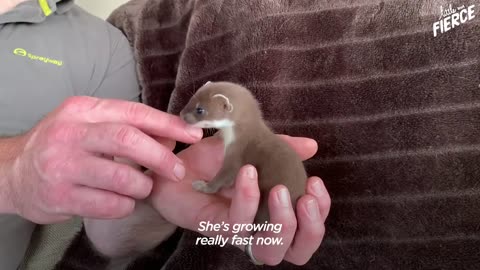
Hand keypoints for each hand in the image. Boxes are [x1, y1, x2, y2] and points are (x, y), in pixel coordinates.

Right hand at [4, 96, 201, 223]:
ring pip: (121, 177)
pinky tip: (123, 202)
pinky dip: (125, 205)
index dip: (168, 124)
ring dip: (142, 186)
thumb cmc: (62, 146)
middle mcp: (71, 134)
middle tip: (178, 171)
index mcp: (83, 110)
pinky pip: (108, 205)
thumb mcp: (90, 125)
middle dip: (161, 157)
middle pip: (128, 140)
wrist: (13, 172)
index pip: (134, 113)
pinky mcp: (59, 196)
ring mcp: (62, 166)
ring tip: (142, 187)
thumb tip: (173, 134)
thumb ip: (129, 127)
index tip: (193, 134)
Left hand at [149, 134, 330, 265]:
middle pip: (297, 252)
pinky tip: (248, 173)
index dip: (321, 212)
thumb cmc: (212, 163)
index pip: (308, 228)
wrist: (173, 166)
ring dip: (283, 222)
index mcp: (273, 213)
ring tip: (280, 190)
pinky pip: (238, 224)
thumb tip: (311, 147)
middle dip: (310, 228)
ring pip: (270, 251)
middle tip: (307, 198)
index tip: (316, 183)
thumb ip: (280, 148)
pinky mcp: (215, 227)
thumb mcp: (250, 148)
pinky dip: (248, 198)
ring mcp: (238, 232)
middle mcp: (259, 229)